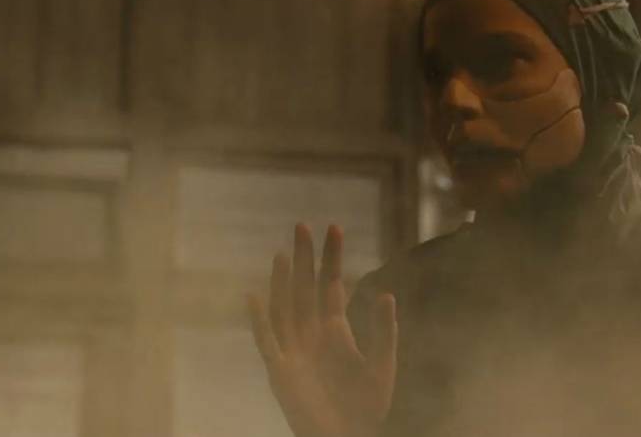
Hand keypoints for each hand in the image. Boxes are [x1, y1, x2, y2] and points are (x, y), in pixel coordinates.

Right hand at [248, 224, 397, 436]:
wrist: (348, 436)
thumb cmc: (367, 406)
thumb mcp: (382, 366)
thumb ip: (383, 332)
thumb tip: (386, 294)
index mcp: (336, 330)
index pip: (332, 284)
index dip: (332, 258)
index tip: (334, 228)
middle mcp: (312, 334)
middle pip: (306, 287)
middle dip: (305, 257)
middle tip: (302, 224)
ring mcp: (295, 351)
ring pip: (285, 307)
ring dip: (283, 281)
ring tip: (283, 253)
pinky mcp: (282, 372)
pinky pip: (268, 342)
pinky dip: (260, 321)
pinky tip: (254, 298)